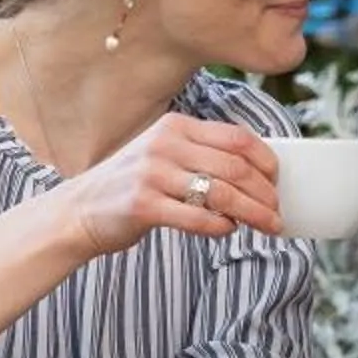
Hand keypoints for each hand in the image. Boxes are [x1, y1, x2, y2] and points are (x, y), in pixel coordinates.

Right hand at [53, 114, 283, 256]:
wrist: (79, 211)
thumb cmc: (130, 185)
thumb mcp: (163, 155)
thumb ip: (201, 155)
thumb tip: (255, 173)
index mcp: (174, 126)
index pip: (235, 137)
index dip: (265, 160)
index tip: (277, 180)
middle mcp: (164, 145)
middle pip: (234, 167)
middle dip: (265, 193)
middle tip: (277, 212)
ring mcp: (152, 174)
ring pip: (221, 193)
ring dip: (253, 213)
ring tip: (268, 226)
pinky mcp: (142, 206)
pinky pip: (197, 218)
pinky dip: (220, 227)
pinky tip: (229, 230)